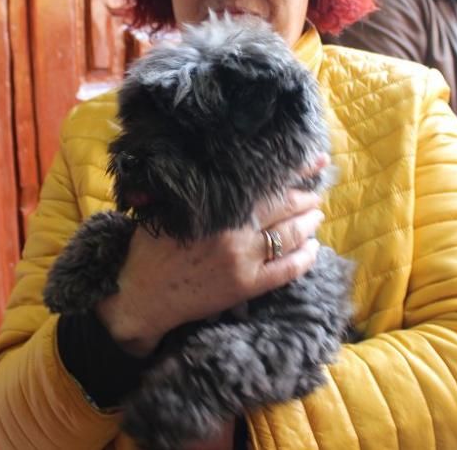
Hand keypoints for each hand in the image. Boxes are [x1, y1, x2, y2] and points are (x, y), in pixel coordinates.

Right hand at [96, 159, 328, 356]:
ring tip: (316, 215)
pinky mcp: (247, 286)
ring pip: (290, 236)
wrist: (140, 295)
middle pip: (285, 207)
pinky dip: (305, 258)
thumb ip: (200, 192)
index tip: (315, 161)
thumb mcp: (170, 208)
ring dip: (309, 223)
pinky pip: (287, 270)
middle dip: (306, 197)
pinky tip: (312, 249)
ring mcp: (244, 259)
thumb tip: (227, 173)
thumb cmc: (150, 248)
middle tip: (315, 192)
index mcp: (218, 206)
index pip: (267, 182)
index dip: (296, 171)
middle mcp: (235, 229)